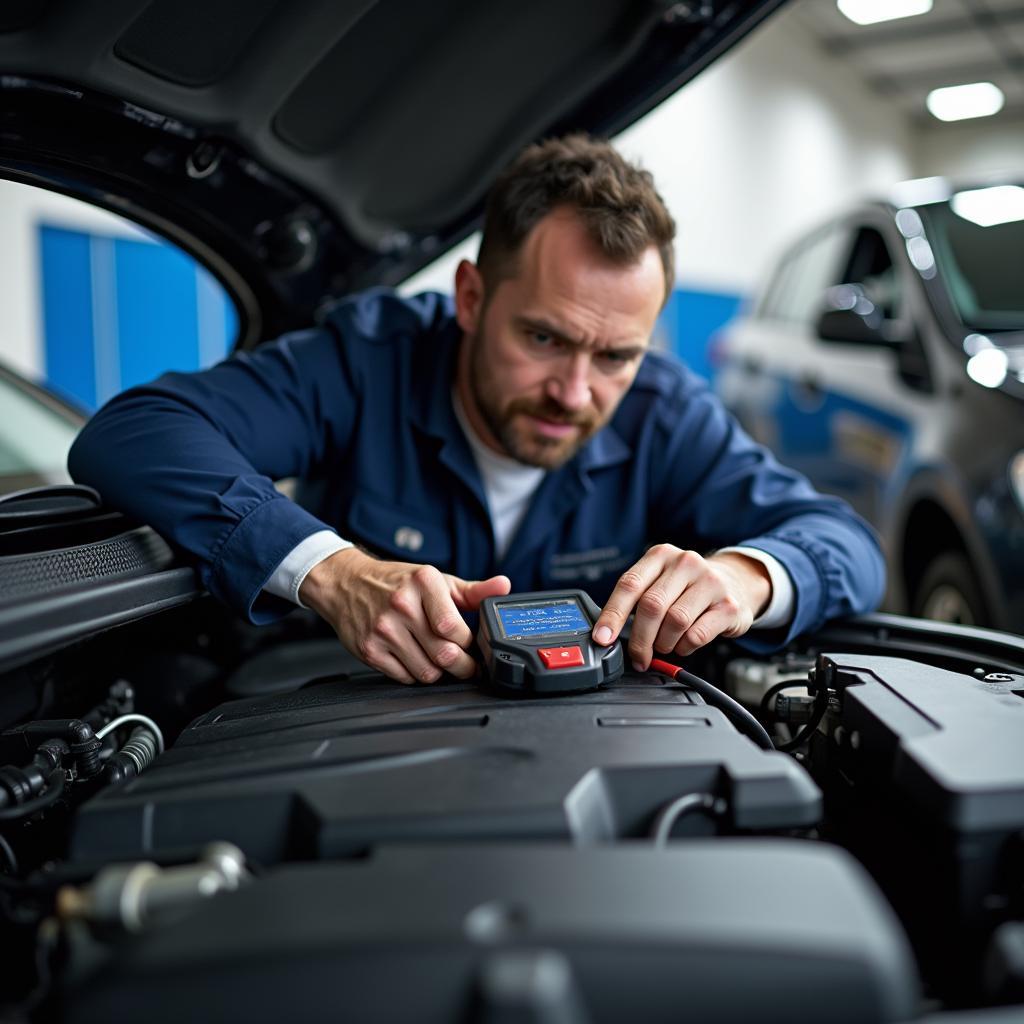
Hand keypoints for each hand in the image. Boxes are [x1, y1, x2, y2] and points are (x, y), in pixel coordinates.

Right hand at [299, 548, 510, 683]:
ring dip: (440, 673)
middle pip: (444, 654)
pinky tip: (416, 660)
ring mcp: (383, 629)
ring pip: (427, 672)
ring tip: (441, 661)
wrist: (345, 583)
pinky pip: (404, 677)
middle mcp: (402, 605)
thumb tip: (503, 586)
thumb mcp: (436, 580)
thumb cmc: (395, 582)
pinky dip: (415, 674)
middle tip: (468, 666)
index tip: (476, 648)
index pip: (455, 627)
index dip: (470, 644)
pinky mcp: (369, 649)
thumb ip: (472, 590)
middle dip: (463, 667)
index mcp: (423, 583)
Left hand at [591, 545, 770, 669]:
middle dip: (640, 639)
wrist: (736, 581)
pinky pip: (697, 635)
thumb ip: (637, 599)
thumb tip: (607, 633)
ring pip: (675, 622)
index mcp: (661, 555)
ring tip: (664, 644)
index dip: (613, 615)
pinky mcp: (728, 605)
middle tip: (637, 656)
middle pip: (652, 606)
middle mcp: (686, 563)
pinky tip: (683, 644)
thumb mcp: (661, 580)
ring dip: (664, 643)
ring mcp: (710, 582)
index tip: (602, 638)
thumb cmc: (687, 586)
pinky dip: (684, 647)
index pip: (630, 584)